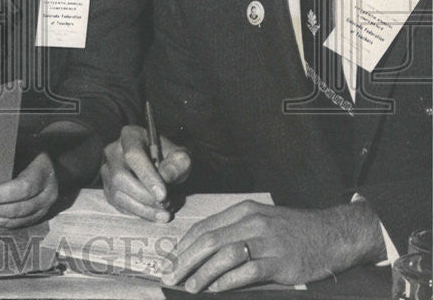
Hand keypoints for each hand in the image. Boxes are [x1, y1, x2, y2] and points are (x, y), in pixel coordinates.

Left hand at [0, 151, 57, 227]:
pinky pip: (10, 225)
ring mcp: (41, 210)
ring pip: (10, 221)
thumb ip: (6, 146)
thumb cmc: (30, 145)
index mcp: (45, 173)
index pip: (23, 188)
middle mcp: (46, 195)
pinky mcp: (32, 218)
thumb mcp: (23, 140)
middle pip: (14, 209)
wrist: (49, 157)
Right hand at [101, 125, 190, 221]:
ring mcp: (107, 171)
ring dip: (142, 209)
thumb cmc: (170, 158)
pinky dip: (138, 213)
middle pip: (120, 177)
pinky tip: (155, 214)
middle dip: (144, 196)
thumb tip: (165, 178)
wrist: (160, 166)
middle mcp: (113, 151)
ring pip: (117, 194)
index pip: (133, 155)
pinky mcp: (108, 189)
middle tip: (166, 206)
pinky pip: (118, 205)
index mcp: (130, 136)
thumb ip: (177, 164)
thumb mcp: (180, 156)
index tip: (163, 195)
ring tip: (164, 214)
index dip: (147, 176)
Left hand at [161, 200, 384, 292]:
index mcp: (243, 211)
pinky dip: (227, 281)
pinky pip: (247, 271)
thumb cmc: (293, 230)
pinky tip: (214, 289)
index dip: (183, 245)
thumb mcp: (261, 220)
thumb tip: (202, 252)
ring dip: (202, 273)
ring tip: (188, 286)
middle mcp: (252, 223)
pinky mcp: (280, 261)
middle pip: (208, 241)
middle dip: (184, 260)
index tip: (169, 260)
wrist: (333, 234)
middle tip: (170, 276)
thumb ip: (234, 231)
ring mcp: (266, 241)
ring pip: (224, 256)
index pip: (204, 227)